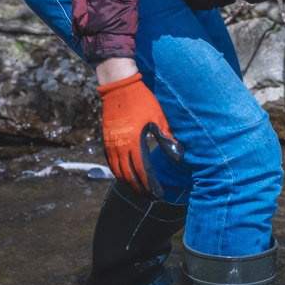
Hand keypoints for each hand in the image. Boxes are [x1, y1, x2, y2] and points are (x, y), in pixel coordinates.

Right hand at [96, 72, 183, 198]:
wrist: (120, 86)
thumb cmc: (143, 100)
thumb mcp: (159, 118)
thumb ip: (167, 139)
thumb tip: (179, 157)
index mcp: (134, 143)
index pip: (142, 172)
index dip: (150, 186)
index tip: (157, 195)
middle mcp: (119, 146)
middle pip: (128, 176)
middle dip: (139, 189)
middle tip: (150, 198)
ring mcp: (110, 143)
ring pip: (117, 171)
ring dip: (128, 184)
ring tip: (138, 191)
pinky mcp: (106, 139)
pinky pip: (110, 162)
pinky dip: (117, 173)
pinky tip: (124, 177)